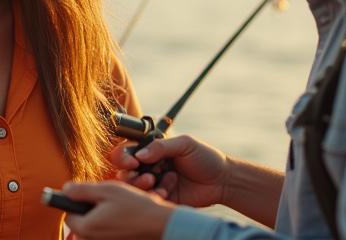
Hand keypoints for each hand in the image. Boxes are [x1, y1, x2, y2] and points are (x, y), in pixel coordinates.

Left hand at [61, 180, 172, 239]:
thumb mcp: (106, 191)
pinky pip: (107, 234)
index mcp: (86, 229)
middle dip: (91, 211)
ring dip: (103, 218)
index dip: (78, 203)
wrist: (162, 225)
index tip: (91, 196)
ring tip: (121, 211)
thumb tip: (65, 189)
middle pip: (82, 224)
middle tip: (110, 203)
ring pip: (95, 229)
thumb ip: (81, 190)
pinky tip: (126, 220)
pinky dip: (113, 226)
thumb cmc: (136, 206)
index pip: (69, 215)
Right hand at [113, 134, 228, 208]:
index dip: (123, 157)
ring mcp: (154, 184)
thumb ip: (160, 146)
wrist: (222, 181)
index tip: (133, 162)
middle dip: (130, 175)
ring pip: (133, 188)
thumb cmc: (205, 158)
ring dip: (140, 185)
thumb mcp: (184, 144)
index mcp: (152, 151)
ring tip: (155, 181)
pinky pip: (147, 200)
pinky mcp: (161, 199)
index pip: (127, 152)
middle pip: (124, 172)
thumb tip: (138, 155)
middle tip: (148, 176)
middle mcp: (149, 167)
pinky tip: (166, 192)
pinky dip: (153, 196)